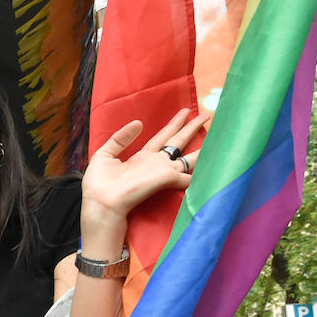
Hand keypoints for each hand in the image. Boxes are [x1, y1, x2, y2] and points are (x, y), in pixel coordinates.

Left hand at [79, 109, 209, 254]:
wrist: (101, 204)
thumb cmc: (99, 185)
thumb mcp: (105, 155)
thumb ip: (121, 138)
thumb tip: (139, 123)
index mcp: (141, 157)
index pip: (162, 137)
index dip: (173, 124)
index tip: (185, 112)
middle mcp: (155, 164)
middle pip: (178, 142)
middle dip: (192, 128)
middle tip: (207, 114)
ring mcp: (162, 172)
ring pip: (188, 156)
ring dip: (203, 145)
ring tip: (217, 133)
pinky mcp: (166, 179)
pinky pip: (189, 176)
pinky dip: (202, 173)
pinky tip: (215, 166)